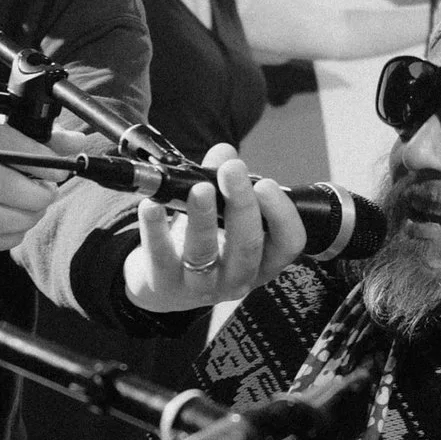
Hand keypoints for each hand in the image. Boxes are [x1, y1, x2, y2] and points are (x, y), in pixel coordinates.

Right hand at [0, 112, 91, 250]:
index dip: (40, 160)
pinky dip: (11, 236)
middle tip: (47, 193)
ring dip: (26, 218)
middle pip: (2, 185)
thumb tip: (76, 141)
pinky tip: (14, 224)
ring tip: (33, 208)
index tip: (59, 170)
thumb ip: (32, 137)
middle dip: (36, 194)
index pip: (6, 145)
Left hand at [122, 143, 306, 313]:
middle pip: (247, 246)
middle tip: (233, 171)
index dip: (282, 215)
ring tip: (199, 188)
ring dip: (203, 217)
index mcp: (263, 259)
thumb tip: (224, 153)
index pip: (287, 243)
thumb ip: (223, 181)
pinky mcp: (165, 284)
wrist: (166, 284)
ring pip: (205, 253)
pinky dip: (156, 230)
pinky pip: (161, 258)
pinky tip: (152, 205)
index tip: (266, 184)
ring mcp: (202, 286)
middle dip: (241, 205)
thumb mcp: (221, 213)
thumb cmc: (206, 243)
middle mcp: (238, 278)